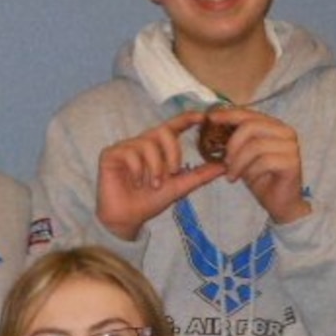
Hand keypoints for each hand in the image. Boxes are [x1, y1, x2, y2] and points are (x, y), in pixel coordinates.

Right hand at [96, 111, 223, 240]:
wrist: (128, 218)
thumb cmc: (150, 201)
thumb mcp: (179, 186)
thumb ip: (200, 175)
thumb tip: (224, 166)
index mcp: (158, 148)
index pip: (173, 127)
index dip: (186, 118)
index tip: (202, 117)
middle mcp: (142, 143)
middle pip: (163, 131)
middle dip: (173, 152)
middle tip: (172, 173)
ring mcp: (126, 147)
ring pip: (148, 144)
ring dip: (155, 167)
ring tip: (151, 184)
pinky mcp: (111, 153)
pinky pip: (130, 153)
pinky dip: (138, 170)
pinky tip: (136, 182)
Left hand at [219, 109, 309, 225]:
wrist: (280, 203)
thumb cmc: (261, 177)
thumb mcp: (243, 155)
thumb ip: (234, 139)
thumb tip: (213, 124)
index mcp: (274, 126)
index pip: (248, 114)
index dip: (228, 114)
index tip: (210, 118)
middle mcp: (285, 132)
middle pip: (251, 126)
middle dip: (232, 145)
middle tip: (225, 162)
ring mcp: (291, 146)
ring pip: (256, 145)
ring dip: (239, 162)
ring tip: (233, 175)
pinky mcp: (292, 162)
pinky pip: (265, 161)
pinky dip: (252, 172)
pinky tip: (250, 180)